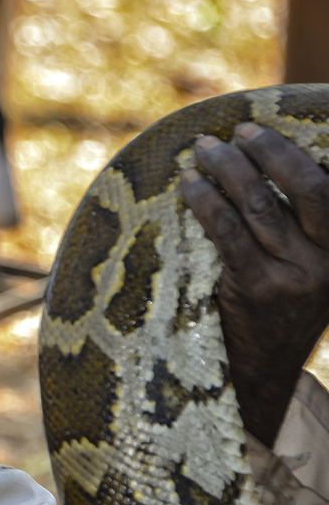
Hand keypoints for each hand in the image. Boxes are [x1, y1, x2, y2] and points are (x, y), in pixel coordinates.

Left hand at [180, 122, 328, 446]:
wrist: (260, 374)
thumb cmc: (281, 310)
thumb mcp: (312, 271)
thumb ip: (306, 229)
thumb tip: (275, 167)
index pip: (328, 190)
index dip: (292, 154)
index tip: (259, 129)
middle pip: (303, 189)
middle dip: (265, 152)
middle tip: (231, 133)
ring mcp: (294, 277)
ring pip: (259, 206)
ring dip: (226, 170)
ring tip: (201, 152)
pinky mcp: (255, 290)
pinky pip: (226, 232)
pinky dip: (206, 202)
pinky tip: (190, 187)